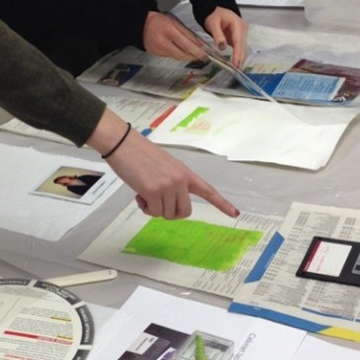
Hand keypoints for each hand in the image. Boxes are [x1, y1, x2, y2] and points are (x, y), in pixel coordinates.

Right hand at [87, 109, 239, 219]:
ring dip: (154, 209)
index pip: (208, 190)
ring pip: (167, 214)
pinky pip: (154, 213)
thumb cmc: (140, 155)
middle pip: (184, 212)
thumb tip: (166, 204)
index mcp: (186, 173)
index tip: (236, 214)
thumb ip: (172, 183)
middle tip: (157, 203)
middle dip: (170, 213)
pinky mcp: (154, 192)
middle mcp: (181, 180)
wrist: (124, 144)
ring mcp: (168, 186)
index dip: (222, 204)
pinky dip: (146, 209)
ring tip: (145, 193)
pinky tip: (139, 195)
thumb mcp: (165, 167)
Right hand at [143, 10, 207, 62]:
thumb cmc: (158, 21)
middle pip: (183, 54)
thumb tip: (198, 43)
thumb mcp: (175, 22)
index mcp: (170, 32)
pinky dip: (178, 55)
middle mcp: (164, 43)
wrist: (141, 26)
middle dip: (193, 56)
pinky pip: (171, 57)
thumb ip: (187, 33)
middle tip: (202, 57)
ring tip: (194, 55)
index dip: (197, 51)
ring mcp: (160, 51)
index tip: (205, 55)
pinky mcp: (157, 54)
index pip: (186, 45)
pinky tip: (182, 53)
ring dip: (187, 57)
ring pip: (178, 57)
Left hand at [203, 7, 247, 68]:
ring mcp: (241, 33)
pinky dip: (238, 55)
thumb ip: (218, 35)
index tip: (236, 63)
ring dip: (240, 58)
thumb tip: (222, 47)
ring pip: (243, 47)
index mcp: (237, 24)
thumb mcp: (213, 23)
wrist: (214, 10)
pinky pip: (239, 47)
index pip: (238, 41)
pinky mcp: (238, 37)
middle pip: (243, 46)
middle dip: (240, 58)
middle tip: (237, 70)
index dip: (238, 54)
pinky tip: (236, 63)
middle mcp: (242, 29)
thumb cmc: (213, 15)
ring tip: (237, 69)